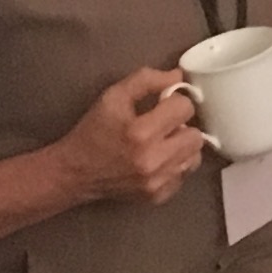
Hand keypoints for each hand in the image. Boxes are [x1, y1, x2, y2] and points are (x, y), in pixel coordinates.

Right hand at [57, 66, 209, 207]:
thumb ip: (146, 80)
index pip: (184, 108)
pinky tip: (157, 160)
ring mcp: (156, 182)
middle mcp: (152, 160)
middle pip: (196, 136)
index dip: (174, 101)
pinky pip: (183, 176)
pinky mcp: (157, 196)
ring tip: (162, 142)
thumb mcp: (113, 96)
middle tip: (163, 125)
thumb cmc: (94, 131)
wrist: (75, 172)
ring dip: (181, 146)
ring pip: (194, 157)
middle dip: (181, 125)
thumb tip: (178, 76)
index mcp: (141, 132)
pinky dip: (174, 166)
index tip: (162, 105)